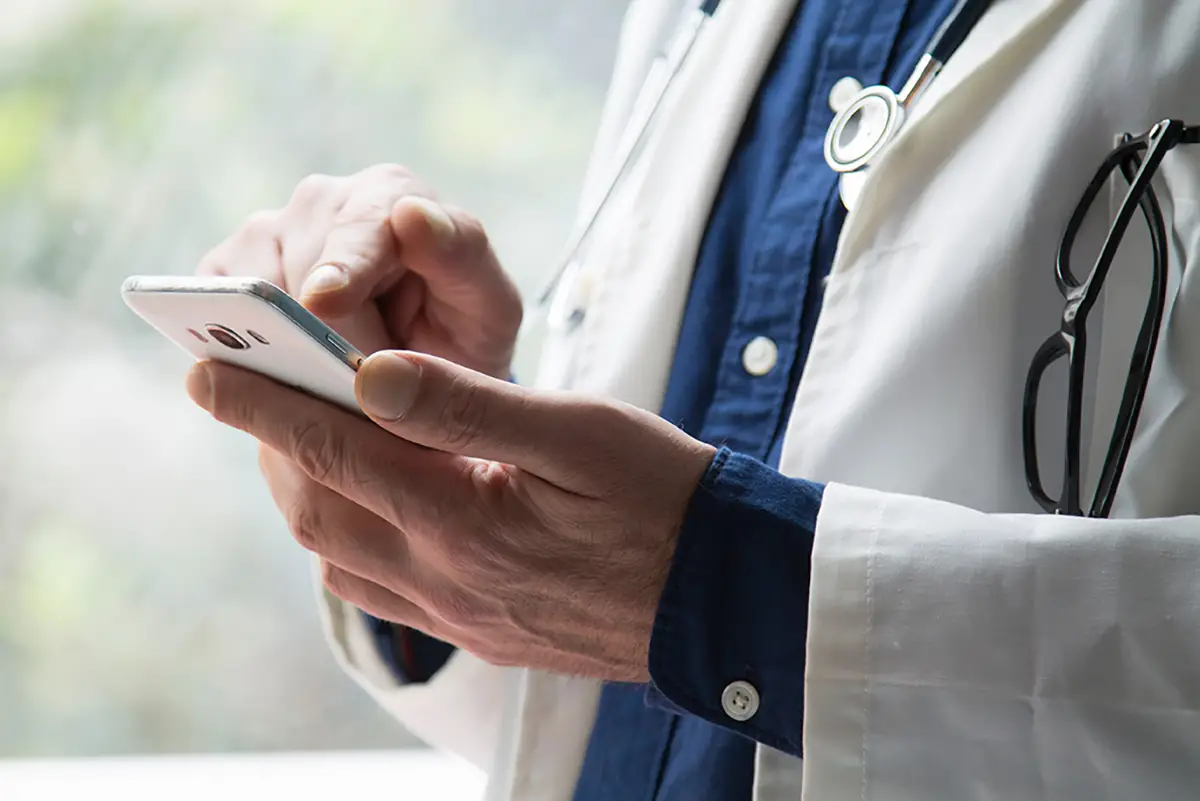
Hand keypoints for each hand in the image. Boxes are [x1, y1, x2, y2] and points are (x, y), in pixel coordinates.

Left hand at [185, 353, 716, 680]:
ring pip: (340, 556)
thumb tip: (369, 374)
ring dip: (308, 494)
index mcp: (463, 522)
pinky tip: (366, 508)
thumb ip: (468, 404)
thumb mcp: (578, 431)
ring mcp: (460, 614)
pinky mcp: (481, 630)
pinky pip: (381, 591)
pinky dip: (348, 540)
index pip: (336, 452)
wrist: (724, 596)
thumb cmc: (666, 499)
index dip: (265, 404)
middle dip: (271, 446)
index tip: (207, 366)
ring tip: (303, 437)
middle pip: (318, 512)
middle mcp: (446, 581)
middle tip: (245, 390)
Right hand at [196, 164, 521, 378]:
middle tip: (352, 391)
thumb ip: (460, 262)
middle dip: (323, 340)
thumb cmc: (461, 330)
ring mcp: (267, 235)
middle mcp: (323, 203)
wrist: (421, 367)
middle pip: (299, 271)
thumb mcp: (486, 307)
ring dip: (283, 349)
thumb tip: (411, 217)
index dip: (344, 266)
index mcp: (390, 196)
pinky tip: (271, 376)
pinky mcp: (224, 274)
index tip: (324, 302)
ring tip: (322, 387)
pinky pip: (209, 311)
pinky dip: (235, 350)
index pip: (363, 226)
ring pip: (251, 294)